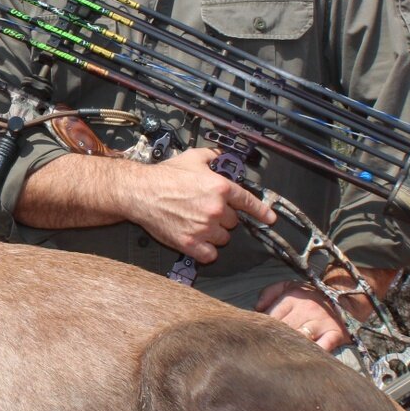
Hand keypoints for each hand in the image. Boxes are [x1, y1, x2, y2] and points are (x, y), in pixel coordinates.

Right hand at [122, 148, 276, 261]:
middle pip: (233, 222)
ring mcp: (203, 228)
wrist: (140, 192)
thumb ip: (213, 156)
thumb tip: (223, 156)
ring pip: (223, 238)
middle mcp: (216, 209)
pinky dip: (206, 250)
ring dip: (214, 234)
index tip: (269, 218)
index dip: (261, 211)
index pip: (249, 202)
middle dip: (222, 217)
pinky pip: (210, 254)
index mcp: (220, 188)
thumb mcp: (193, 157)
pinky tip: (197, 240)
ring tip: (197, 223)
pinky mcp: (190, 244)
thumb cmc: (164, 175)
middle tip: (204, 210)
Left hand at [256, 266, 396, 351]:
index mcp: (292, 297)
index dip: (264, 329)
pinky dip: (315, 354)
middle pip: (284, 329)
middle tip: (266, 352)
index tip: (260, 338)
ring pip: (301, 337)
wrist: (344, 297)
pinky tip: (305, 360)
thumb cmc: (310, 295)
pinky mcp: (335, 333)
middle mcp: (306, 309)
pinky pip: (324, 346)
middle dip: (275, 340)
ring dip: (291, 347)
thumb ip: (270, 292)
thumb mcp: (289, 285)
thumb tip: (257, 307)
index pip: (271, 317)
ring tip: (283, 358)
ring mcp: (321, 321)